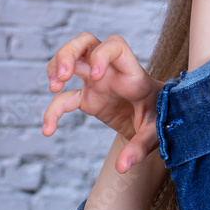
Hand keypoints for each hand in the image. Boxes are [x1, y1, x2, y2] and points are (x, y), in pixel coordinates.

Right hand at [43, 32, 163, 173]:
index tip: (96, 75)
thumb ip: (140, 148)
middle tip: (62, 74)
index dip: (102, 54)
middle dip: (68, 52)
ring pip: (71, 58)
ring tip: (53, 87)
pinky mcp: (88, 98)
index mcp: (131, 73)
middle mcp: (111, 72)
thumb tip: (122, 166)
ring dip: (56, 66)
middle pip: (85, 42)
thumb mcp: (156, 133)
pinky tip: (48, 129)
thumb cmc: (162, 119)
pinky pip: (64, 99)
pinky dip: (53, 111)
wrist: (158, 122)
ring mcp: (97, 82)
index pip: (115, 46)